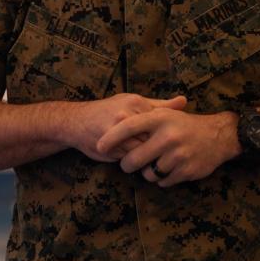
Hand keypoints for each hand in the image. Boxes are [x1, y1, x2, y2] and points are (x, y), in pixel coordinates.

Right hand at [68, 93, 186, 161]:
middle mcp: (127, 115)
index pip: (162, 123)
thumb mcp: (133, 102)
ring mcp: (117, 131)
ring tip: (144, 155)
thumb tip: (184, 101)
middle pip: (152, 137)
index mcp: (137, 103)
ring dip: (143, 155)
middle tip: (158, 151)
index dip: (164, 134)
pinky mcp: (108, 146)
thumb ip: (159, 105)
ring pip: (141, 150)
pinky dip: (129, 159)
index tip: (168, 139)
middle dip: (154, 146)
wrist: (75, 122)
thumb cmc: (108, 111)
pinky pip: (127, 158)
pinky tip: (126, 157)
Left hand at [96, 109, 239, 187]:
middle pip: (134, 160)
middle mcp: (168, 136)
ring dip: (147, 172)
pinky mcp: (186, 171)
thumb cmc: (185, 124)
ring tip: (154, 163)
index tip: (99, 146)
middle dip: (127, 164)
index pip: (129, 127)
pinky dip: (162, 178)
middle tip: (129, 163)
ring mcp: (178, 155)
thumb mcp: (166, 115)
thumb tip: (115, 119)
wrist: (219, 136)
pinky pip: (163, 182)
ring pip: (147, 174)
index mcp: (161, 118)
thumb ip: (143, 117)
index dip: (111, 137)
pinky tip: (169, 168)